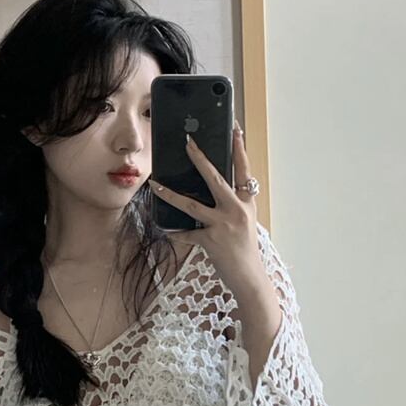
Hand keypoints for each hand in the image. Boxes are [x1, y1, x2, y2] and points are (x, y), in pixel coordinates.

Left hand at [149, 122, 262, 293]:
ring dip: (170, 195)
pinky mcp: (210, 240)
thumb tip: (215, 188)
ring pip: (191, 205)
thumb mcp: (245, 221)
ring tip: (155, 185)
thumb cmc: (245, 248)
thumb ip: (233, 204)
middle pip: (215, 178)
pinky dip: (176, 232)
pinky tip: (166, 228)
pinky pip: (187, 233)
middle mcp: (236, 210)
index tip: (235, 129)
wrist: (249, 276)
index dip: (239, 149)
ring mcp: (223, 225)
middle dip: (200, 159)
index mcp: (246, 203)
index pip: (243, 170)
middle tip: (188, 143)